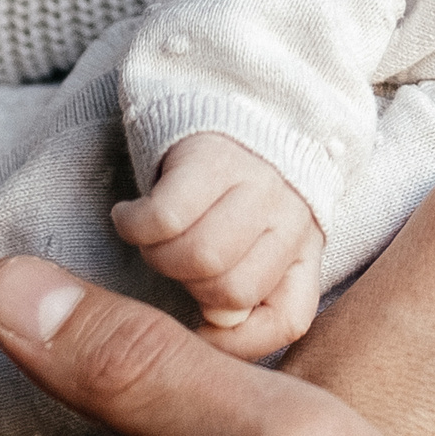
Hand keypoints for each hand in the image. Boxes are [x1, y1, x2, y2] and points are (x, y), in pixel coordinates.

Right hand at [110, 133, 324, 358]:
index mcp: (305, 250)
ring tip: (153, 237)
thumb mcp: (256, 245)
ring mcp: (256, 185)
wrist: (239, 93)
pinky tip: (129, 216)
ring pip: (200, 259)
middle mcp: (291, 218)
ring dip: (158, 256)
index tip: (197, 332)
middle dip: (187, 286)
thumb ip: (249, 298)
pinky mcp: (211, 157)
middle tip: (172, 259)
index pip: (288, 319)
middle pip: (231, 291)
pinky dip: (134, 226)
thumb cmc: (236, 188)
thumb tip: (215, 328)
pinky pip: (164, 220)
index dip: (239, 342)